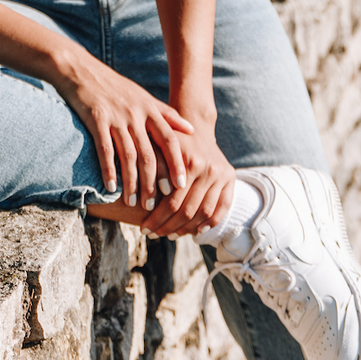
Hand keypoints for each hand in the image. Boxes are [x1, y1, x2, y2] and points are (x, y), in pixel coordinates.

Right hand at [61, 55, 193, 211]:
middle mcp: (136, 114)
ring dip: (131, 182)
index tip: (181, 186)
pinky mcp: (96, 119)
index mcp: (150, 109)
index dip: (176, 163)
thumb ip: (167, 114)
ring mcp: (116, 117)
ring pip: (128, 156)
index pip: (169, 140)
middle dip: (153, 182)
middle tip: (154, 204)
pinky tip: (111, 187)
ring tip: (133, 202)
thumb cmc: (116, 87)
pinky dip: (108, 170)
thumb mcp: (144, 96)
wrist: (82, 71)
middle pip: (149, 154)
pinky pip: (104, 149)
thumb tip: (191, 129)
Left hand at [140, 109, 234, 237]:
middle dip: (167, 227)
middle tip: (152, 234)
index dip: (157, 219)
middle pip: (187, 210)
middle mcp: (209, 169)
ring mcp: (221, 174)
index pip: (172, 201)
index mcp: (190, 162)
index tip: (143, 228)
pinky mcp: (230, 178)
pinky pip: (222, 208)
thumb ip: (148, 168)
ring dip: (186, 229)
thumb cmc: (166, 139)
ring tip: (170, 235)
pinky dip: (210, 223)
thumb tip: (130, 197)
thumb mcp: (155, 147)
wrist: (195, 125)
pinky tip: (195, 231)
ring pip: (204, 213)